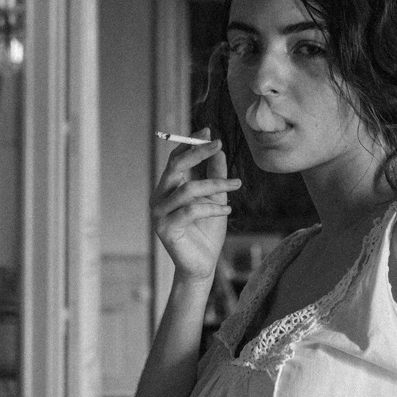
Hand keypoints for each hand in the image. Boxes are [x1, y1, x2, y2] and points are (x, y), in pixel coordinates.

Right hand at [151, 128, 237, 282]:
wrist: (203, 265)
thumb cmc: (207, 232)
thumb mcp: (215, 199)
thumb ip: (215, 176)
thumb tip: (220, 151)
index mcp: (168, 189)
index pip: (174, 159)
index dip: (190, 143)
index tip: (208, 131)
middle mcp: (159, 198)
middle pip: (175, 167)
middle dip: (197, 153)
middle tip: (218, 144)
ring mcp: (159, 214)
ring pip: (188, 189)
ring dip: (215, 184)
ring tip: (236, 185)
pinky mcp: (166, 229)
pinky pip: (191, 210)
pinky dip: (212, 207)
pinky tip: (228, 210)